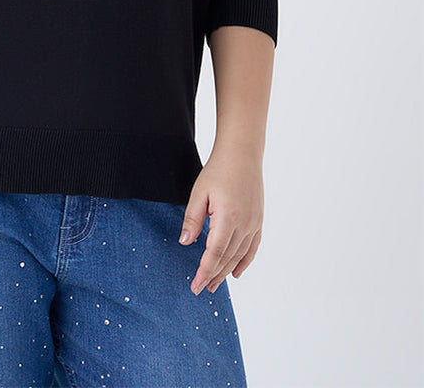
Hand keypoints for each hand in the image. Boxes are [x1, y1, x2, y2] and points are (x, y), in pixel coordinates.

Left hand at [178, 146, 263, 294]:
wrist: (242, 154)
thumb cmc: (218, 170)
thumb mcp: (199, 192)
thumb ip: (192, 219)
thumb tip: (185, 243)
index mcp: (227, 218)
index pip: (214, 253)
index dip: (204, 271)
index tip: (195, 286)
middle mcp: (244, 224)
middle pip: (227, 258)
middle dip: (214, 275)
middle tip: (202, 288)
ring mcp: (254, 223)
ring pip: (240, 255)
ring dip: (227, 271)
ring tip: (215, 283)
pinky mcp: (258, 220)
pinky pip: (252, 247)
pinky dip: (245, 262)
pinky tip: (236, 272)